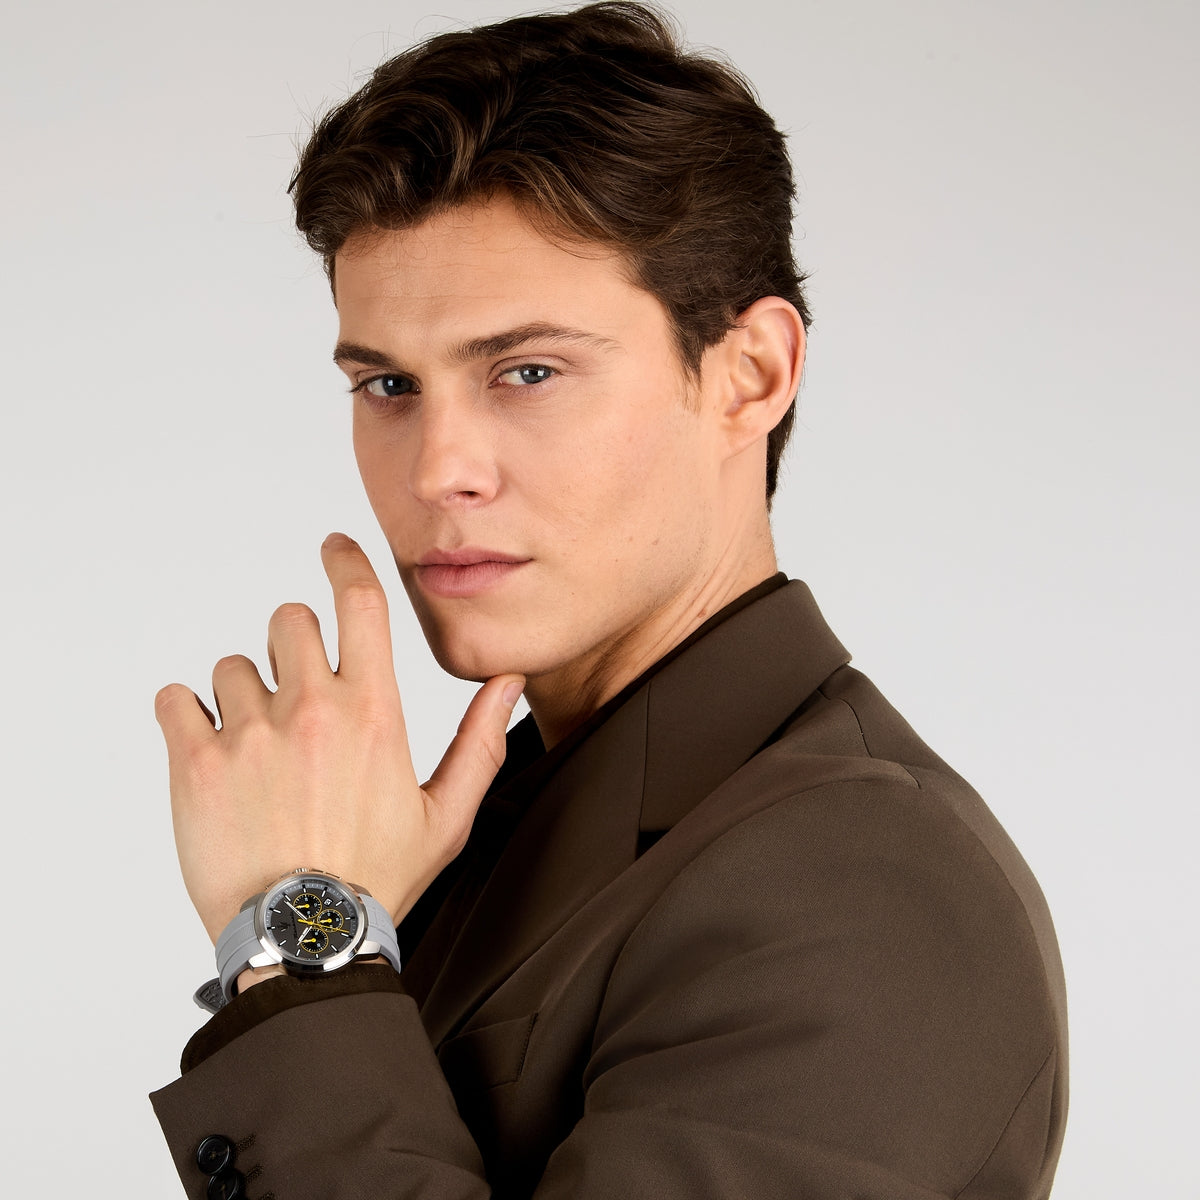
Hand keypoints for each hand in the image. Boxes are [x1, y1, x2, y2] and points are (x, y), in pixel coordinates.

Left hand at [155, 533, 524, 943]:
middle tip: (296, 690)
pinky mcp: (196, 763)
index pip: (359, 601)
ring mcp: (248, 733)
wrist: (304, 939)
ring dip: (244, 694)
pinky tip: (211, 750)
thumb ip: (480, 742)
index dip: (345, 561)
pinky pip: (175, 699)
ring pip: (232, 666)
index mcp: (372, 711)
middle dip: (294, 643)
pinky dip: (187, 716)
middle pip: (287, 618)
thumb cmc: (379, 878)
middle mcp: (309, 708)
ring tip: (258, 750)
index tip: (334, 547)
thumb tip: (507, 683)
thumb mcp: (447, 815)